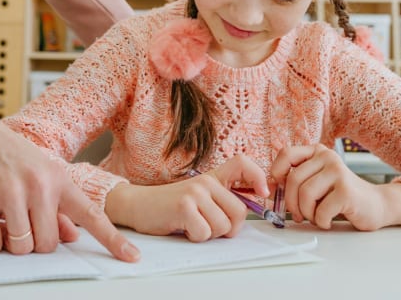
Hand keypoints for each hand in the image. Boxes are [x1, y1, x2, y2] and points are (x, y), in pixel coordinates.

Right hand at [0, 72, 139, 261]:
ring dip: (9, 242)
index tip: (132, 257)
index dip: (113, 240)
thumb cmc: (2, 150)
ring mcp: (12, 193)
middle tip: (19, 220)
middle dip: (33, 241)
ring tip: (2, 216)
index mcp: (57, 177)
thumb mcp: (37, 170)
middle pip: (48, 245)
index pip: (91, 213)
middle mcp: (39, 184)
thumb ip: (57, 206)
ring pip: (21, 248)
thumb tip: (73, 235)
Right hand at [105, 155, 267, 240]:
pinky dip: (195, 237)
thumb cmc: (171, 206)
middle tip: (209, 225)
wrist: (138, 205)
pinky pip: (205, 233)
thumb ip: (222, 198)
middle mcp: (206, 181)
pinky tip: (183, 227)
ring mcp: (195, 192)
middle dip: (229, 228)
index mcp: (212, 177)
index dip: (258, 176)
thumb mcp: (200, 197)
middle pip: (240, 211)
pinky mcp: (184, 206)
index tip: (262, 193)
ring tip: (193, 224)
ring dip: (210, 234)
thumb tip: (254, 204)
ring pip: (223, 226)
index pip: (242, 163)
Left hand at [271, 144, 400, 229]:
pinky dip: (320, 221)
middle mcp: (327, 157)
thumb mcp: (318, 180)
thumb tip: (268, 186)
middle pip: (294, 179)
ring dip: (306, 213)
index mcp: (317, 151)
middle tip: (296, 215)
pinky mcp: (347, 191)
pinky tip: (327, 221)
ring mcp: (338, 172)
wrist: (376, 205)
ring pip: (305, 194)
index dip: (276, 172)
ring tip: (315, 217)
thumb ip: (298, 178)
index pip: (287, 153)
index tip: (274, 189)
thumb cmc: (341, 195)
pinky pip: (321, 210)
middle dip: (290, 202)